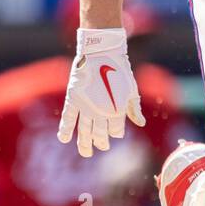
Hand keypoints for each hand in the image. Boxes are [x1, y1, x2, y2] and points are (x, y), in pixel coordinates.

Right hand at [57, 28, 145, 156]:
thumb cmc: (120, 70)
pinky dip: (65, 129)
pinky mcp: (74, 99)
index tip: (115, 135)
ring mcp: (86, 106)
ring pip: (84, 131)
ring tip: (86, 153)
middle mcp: (101, 112)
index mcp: (117, 110)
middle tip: (102, 147)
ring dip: (85, 144)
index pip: (116, 130)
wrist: (102, 52)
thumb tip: (141, 123)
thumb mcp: (131, 89)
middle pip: (100, 134)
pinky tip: (63, 139)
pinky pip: (68, 117)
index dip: (116, 134)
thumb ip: (134, 108)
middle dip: (101, 142)